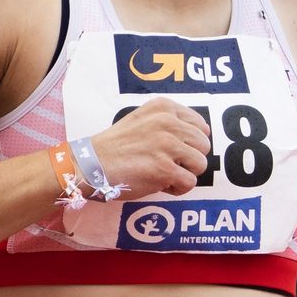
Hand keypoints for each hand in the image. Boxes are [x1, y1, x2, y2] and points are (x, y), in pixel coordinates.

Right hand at [90, 100, 211, 198]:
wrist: (92, 164)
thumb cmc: (117, 146)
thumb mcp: (143, 119)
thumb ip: (169, 122)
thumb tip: (198, 137)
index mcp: (164, 108)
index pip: (201, 126)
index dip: (190, 143)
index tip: (174, 150)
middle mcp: (168, 122)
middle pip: (204, 145)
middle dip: (190, 159)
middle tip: (168, 164)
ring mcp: (167, 145)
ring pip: (201, 164)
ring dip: (185, 174)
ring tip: (164, 174)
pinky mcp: (164, 169)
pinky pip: (190, 183)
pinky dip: (177, 189)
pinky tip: (160, 184)